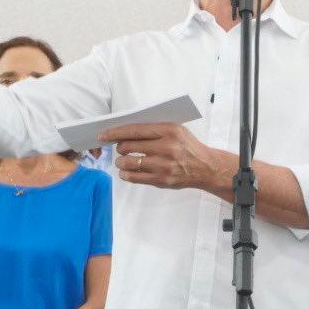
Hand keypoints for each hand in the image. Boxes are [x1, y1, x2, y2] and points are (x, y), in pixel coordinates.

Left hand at [102, 123, 228, 190]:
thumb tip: (126, 131)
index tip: (103, 135)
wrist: (205, 167)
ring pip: (129, 163)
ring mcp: (163, 165)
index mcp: (169, 131)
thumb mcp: (176, 130)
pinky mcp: (162, 179)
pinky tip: (126, 172)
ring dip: (121, 162)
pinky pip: (135, 177)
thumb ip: (154, 129)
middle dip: (119, 148)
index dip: (115, 132)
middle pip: (128, 146)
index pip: (134, 130)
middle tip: (120, 149)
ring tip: (123, 161)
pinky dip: (126, 174)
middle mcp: (166, 147)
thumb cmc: (188, 147)